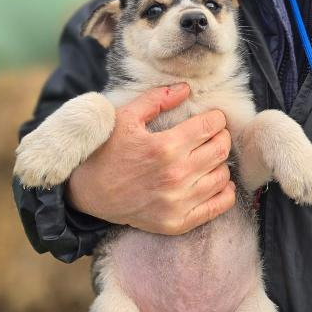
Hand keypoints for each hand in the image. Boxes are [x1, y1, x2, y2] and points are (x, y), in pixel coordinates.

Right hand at [65, 83, 234, 233]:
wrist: (88, 193)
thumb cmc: (106, 152)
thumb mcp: (124, 118)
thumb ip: (156, 100)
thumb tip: (186, 88)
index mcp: (165, 147)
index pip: (210, 126)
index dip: (216, 118)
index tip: (212, 118)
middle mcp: (175, 176)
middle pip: (220, 149)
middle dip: (221, 137)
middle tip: (212, 135)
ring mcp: (178, 202)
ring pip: (222, 176)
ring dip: (220, 163)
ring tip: (208, 157)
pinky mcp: (177, 222)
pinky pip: (218, 206)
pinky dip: (224, 192)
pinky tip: (215, 182)